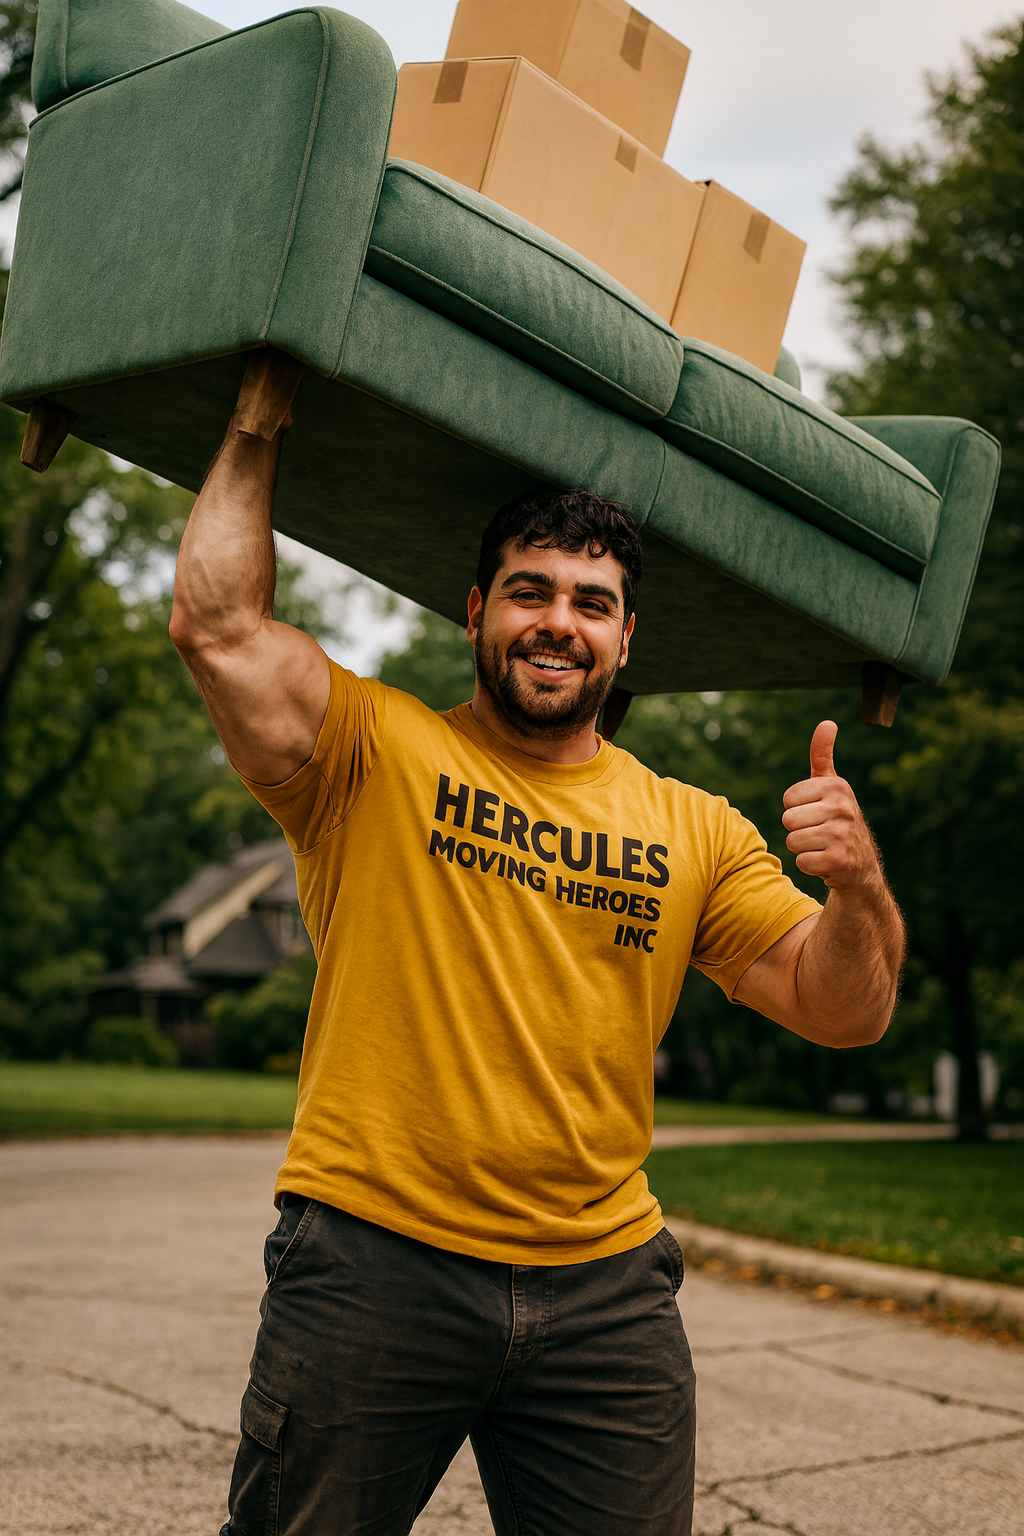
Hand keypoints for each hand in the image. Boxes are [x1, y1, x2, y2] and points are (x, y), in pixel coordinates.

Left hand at [781, 721, 879, 890]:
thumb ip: (822, 755)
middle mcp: (843, 807)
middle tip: (819, 833)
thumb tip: (827, 723)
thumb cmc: (837, 821)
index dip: (797, 810)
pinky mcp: (839, 860)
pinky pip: (801, 862)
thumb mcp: (832, 787)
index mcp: (837, 786)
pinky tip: (827, 862)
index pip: (788, 799)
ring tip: (822, 846)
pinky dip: (810, 865)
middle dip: (798, 830)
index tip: (816, 814)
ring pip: (792, 841)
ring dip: (803, 848)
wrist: (861, 867)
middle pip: (788, 820)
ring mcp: (842, 835)